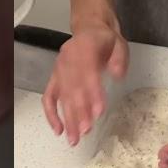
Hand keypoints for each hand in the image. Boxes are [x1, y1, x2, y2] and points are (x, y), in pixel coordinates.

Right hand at [43, 19, 128, 145]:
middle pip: (72, 89)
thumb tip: (117, 75)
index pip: (87, 74)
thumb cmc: (105, 41)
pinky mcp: (55, 78)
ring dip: (67, 119)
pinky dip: (51, 114)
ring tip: (74, 138)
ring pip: (61, 97)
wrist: (90, 29)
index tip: (98, 112)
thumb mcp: (119, 44)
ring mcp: (59, 70)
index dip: (93, 94)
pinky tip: (59, 129)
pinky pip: (48, 98)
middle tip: (86, 131)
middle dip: (79, 112)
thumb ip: (119, 59)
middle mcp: (67, 60)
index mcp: (84, 49)